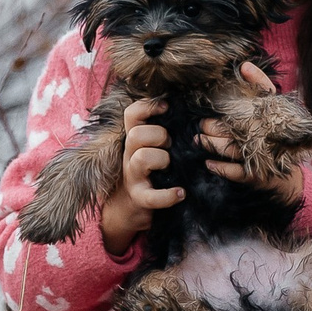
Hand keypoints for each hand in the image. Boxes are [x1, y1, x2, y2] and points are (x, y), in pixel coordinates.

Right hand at [98, 97, 178, 253]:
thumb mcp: (149, 144)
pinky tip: (180, 193)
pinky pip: (152, 197)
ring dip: (162, 160)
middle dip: (159, 135)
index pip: (131, 114)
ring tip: (171, 166)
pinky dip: (168, 196)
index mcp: (134, 138)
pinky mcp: (140, 197)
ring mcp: (133, 176)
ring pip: (142, 158)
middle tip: (170, 144)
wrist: (132, 204)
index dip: (147, 106)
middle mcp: (129, 154)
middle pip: (136, 134)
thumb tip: (182, 107)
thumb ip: (159, 127)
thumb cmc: (150, 167)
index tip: (166, 107)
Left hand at [197, 63, 304, 204]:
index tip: (214, 104)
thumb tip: (245, 65)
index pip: (250, 105)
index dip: (229, 106)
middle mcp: (265, 135)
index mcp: (267, 117)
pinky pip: (235, 172)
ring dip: (212, 144)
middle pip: (234, 128)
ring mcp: (260, 156)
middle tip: (202, 124)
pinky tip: (208, 163)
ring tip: (198, 139)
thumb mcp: (271, 105)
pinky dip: (220, 168)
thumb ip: (258, 84)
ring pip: (230, 149)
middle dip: (213, 126)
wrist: (288, 168)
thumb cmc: (274, 131)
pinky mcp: (256, 175)